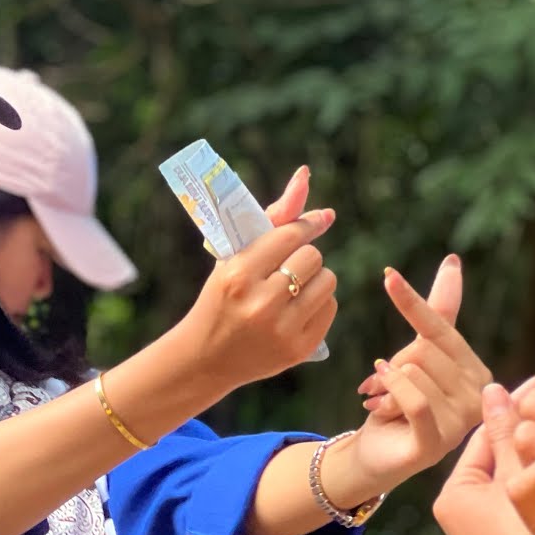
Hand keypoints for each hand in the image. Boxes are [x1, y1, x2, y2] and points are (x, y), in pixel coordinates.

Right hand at [181, 167, 337, 386]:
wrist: (204, 357)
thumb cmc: (220, 297)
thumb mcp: (233, 258)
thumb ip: (271, 218)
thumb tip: (305, 177)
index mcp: (238, 276)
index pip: (290, 237)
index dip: (306, 226)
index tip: (317, 221)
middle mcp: (259, 303)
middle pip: (313, 258)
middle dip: (304, 258)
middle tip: (286, 268)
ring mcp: (280, 329)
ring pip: (328, 282)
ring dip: (315, 280)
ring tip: (292, 289)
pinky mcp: (297, 349)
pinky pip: (330, 308)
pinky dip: (318, 304)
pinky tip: (295, 311)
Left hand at [350, 261, 489, 482]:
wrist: (375, 454)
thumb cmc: (396, 404)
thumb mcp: (414, 357)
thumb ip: (436, 314)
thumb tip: (453, 262)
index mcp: (474, 369)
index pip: (439, 327)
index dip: (410, 302)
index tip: (388, 275)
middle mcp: (477, 393)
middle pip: (420, 352)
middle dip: (390, 367)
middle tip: (381, 387)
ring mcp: (462, 421)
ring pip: (412, 373)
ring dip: (384, 386)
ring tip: (381, 404)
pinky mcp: (439, 441)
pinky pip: (412, 399)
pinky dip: (389, 392)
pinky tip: (375, 402)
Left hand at [434, 383, 534, 534]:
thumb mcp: (519, 479)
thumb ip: (506, 436)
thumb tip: (492, 391)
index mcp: (453, 492)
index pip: (481, 441)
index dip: (510, 413)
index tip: (534, 385)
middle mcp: (456, 508)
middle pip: (493, 459)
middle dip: (520, 434)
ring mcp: (474, 526)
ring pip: (505, 479)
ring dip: (528, 456)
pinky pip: (511, 499)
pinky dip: (529, 482)